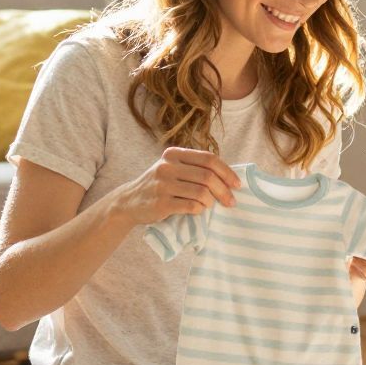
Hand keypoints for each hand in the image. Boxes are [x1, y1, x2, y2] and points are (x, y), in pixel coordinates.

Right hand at [112, 146, 238, 224]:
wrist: (129, 202)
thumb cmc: (159, 185)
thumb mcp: (171, 168)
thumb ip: (193, 167)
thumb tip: (228, 176)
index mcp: (174, 154)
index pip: (208, 159)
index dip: (227, 172)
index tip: (237, 184)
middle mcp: (167, 166)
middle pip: (207, 176)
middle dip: (224, 191)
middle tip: (231, 201)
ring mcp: (163, 184)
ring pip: (201, 192)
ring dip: (211, 202)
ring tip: (211, 206)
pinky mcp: (161, 203)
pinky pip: (190, 206)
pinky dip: (199, 210)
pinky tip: (198, 210)